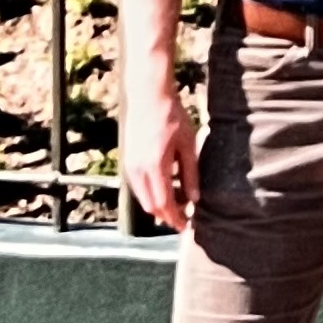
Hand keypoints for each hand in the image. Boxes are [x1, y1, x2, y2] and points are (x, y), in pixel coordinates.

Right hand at [122, 80, 199, 229]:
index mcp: (156, 166)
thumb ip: (191, 173)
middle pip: (151, 205)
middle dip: (166, 216)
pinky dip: (149, 194)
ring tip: (175, 207)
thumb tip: (195, 199)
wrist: (148, 96)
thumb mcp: (188, 144)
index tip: (186, 226)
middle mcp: (139, 169)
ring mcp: (130, 165)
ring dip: (157, 207)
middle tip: (181, 220)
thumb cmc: (172, 116)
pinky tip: (163, 191)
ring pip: (142, 198)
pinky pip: (137, 187)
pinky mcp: (128, 160)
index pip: (165, 203)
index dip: (176, 218)